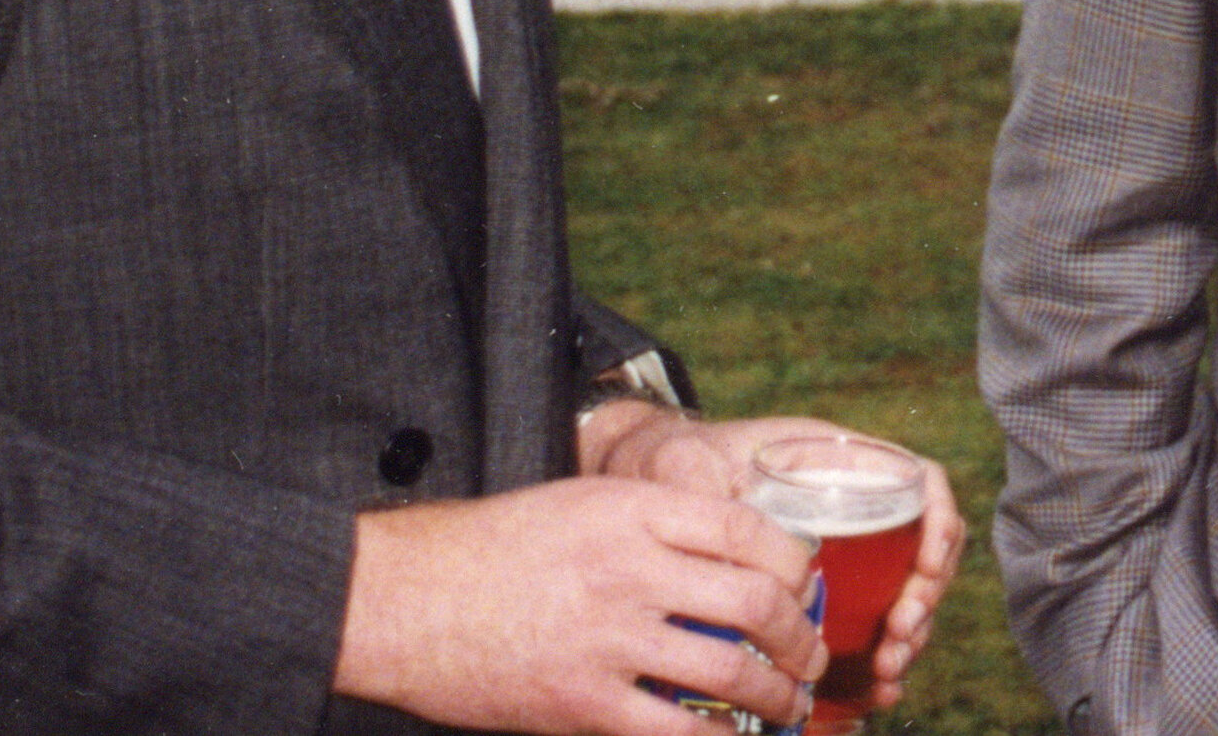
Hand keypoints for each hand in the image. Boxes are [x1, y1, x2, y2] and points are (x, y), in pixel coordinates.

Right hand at [336, 476, 821, 734]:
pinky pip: (676, 729)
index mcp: (634, 511)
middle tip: (813, 654)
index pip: (750, 531)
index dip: (796, 563)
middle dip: (802, 636)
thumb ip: (654, 524)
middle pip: (756, 602)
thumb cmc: (492, 547)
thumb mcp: (581, 504)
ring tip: (790, 704)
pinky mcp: (580, 702)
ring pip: (729, 669)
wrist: (403, 598)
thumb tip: (732, 556)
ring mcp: (607, 639)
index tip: (807, 585)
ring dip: (777, 694)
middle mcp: (630, 569)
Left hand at [586, 411, 969, 714]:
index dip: (939, 523)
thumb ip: (706, 494)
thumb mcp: (686, 468)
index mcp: (839, 463)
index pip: (921, 483)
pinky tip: (874, 688)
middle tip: (898, 637)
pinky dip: (880, 657)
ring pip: (904, 594)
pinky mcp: (822, 594)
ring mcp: (842, 552)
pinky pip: (870, 625)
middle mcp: (854, 505)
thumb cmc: (672, 464)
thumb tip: (731, 550)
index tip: (927, 566)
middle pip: (923, 549)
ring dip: (908, 636)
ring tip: (886, 672)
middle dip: (924, 598)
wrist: (646, 487)